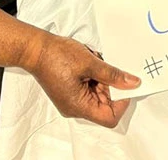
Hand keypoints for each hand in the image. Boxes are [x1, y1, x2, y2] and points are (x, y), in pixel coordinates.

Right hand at [24, 33, 139, 127]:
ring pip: (97, 95)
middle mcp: (74, 109)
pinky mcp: (69, 93)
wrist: (35, 49)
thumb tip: (133, 84)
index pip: (110, 117)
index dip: (122, 102)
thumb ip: (113, 75)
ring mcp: (71, 101)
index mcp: (79, 106)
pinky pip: (88, 90)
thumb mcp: (91, 63)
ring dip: (100, 79)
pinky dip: (92, 77)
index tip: (126, 85)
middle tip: (105, 66)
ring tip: (92, 62)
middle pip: (104, 105)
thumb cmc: (57, 56)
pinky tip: (87, 63)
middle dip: (109, 86)